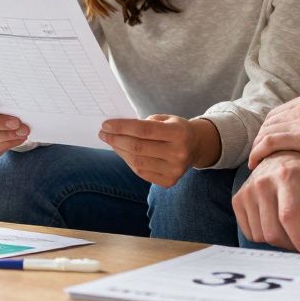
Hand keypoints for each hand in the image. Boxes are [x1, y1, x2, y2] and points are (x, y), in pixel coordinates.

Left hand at [99, 115, 217, 187]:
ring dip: (120, 151)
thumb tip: (117, 130)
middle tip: (103, 133)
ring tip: (112, 142)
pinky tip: (123, 152)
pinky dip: (129, 162)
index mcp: (179, 133)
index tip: (106, 124)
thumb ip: (144, 123)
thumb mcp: (166, 119)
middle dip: (116, 139)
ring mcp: (174, 170)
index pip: (144, 130)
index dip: (122, 127)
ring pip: (137, 162)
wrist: (196, 147)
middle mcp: (178, 153)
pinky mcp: (169, 181)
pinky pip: (141, 172)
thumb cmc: (176, 129)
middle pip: (138, 147)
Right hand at [232, 151, 299, 255]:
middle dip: (290, 244)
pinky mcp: (238, 199)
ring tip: (289, 231)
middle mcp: (263, 182)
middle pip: (272, 231)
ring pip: (259, 235)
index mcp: (287, 177)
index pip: (288, 216)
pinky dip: (262, 236)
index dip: (299, 238)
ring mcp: (247, 191)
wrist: (283, 154)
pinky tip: (274, 225)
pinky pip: (249, 232)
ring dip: (277, 241)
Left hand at [249, 83, 299, 173]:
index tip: (266, 143)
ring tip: (254, 162)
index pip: (279, 112)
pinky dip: (258, 152)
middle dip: (260, 138)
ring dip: (256, 147)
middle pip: (270, 121)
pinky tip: (255, 164)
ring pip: (267, 131)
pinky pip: (270, 143)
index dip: (270, 128)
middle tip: (257, 155)